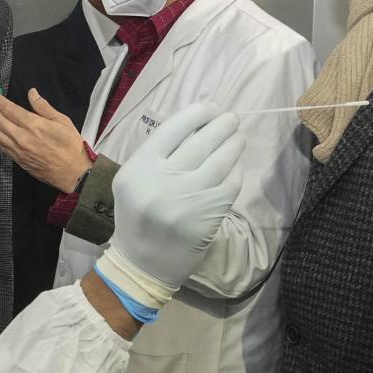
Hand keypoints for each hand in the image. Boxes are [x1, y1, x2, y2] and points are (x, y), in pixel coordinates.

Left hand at [0, 89, 91, 191]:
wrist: (73, 172)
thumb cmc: (70, 147)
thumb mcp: (62, 121)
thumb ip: (44, 106)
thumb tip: (32, 93)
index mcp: (34, 125)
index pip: (10, 110)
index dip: (1, 102)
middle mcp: (23, 138)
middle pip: (0, 121)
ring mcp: (19, 150)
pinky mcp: (19, 160)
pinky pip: (1, 146)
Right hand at [103, 103, 243, 299]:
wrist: (143, 263)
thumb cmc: (138, 216)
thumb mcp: (134, 180)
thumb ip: (159, 154)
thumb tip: (197, 124)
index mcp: (139, 167)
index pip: (174, 128)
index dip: (198, 113)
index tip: (211, 108)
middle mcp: (163, 180)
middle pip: (202, 140)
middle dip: (223, 125)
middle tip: (232, 119)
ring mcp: (188, 198)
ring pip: (221, 160)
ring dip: (234, 144)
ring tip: (239, 137)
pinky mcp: (208, 215)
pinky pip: (230, 184)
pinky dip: (236, 172)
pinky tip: (235, 166)